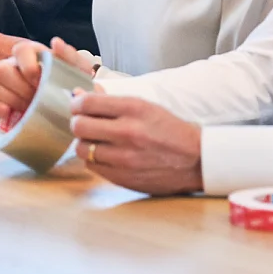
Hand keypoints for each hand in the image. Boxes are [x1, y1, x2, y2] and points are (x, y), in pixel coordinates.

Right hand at [0, 37, 95, 130]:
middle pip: (1, 68)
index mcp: (31, 54)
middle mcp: (12, 65)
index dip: (28, 66)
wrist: (68, 108)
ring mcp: (1, 84)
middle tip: (36, 98)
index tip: (40, 81)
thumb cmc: (70, 86)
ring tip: (27, 107)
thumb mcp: (78, 71)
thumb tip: (55, 42)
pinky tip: (8, 112)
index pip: (19, 50)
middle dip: (19, 87)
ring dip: (9, 97)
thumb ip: (69, 55)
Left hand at [68, 93, 203, 195]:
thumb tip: (78, 96)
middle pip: (79, 126)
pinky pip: (93, 166)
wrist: (196, 160)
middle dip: (77, 123)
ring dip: (85, 143)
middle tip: (84, 123)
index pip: (87, 103)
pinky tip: (106, 155)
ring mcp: (124, 157)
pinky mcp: (123, 177)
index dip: (77, 104)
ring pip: (82, 148)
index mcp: (134, 109)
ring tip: (96, 140)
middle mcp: (127, 132)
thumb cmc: (169, 130)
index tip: (78, 106)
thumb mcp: (145, 106)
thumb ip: (111, 101)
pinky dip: (95, 159)